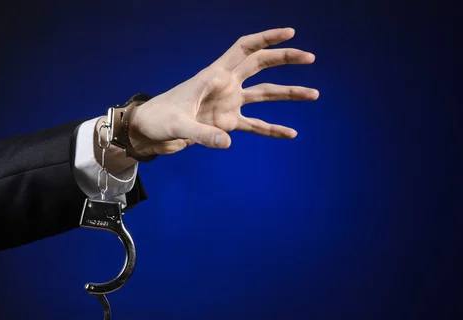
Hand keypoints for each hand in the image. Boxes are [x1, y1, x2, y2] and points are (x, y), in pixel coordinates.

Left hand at [128, 27, 318, 156]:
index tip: (290, 32)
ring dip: (288, 93)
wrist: (148, 133)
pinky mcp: (225, 124)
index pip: (244, 49)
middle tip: (310, 57)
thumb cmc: (158, 119)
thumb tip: (227, 142)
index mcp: (213, 75)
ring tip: (314, 94)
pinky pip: (255, 125)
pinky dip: (273, 129)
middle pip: (260, 65)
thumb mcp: (177, 124)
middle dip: (285, 59)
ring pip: (265, 94)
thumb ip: (202, 133)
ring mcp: (228, 104)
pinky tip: (291, 133)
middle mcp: (225, 86)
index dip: (267, 39)